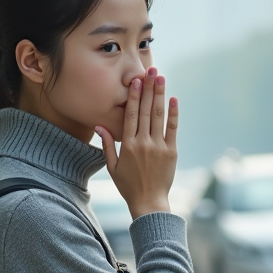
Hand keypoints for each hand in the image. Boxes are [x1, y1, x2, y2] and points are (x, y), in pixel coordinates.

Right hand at [96, 67, 178, 219]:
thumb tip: (99, 126)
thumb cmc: (128, 186)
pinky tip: (173, 99)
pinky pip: (172, 129)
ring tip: (161, 78)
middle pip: (145, 110)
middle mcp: (143, 143)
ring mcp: (158, 146)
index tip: (135, 80)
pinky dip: (173, 114)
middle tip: (151, 70)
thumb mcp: (112, 166)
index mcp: (127, 145)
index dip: (133, 96)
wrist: (149, 202)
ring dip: (160, 95)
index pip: (130, 115)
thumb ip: (107, 144)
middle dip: (148, 88)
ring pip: (159, 116)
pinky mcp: (171, 152)